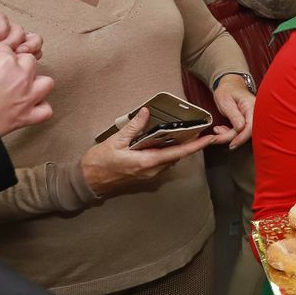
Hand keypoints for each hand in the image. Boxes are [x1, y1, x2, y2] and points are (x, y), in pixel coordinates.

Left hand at [0, 10, 41, 64]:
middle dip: (15, 42)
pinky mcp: (17, 53)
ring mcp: (12, 40)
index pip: (1, 21)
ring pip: (32, 38)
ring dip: (30, 47)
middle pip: (19, 30)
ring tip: (20, 56)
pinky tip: (23, 64)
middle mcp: (3, 28)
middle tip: (7, 52)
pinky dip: (32, 56)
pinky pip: (33, 51)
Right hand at [0, 47, 54, 135]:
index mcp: (2, 61)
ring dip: (35, 83)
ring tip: (20, 87)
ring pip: (46, 82)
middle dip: (18, 65)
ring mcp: (26, 97)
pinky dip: (40, 109)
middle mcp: (19, 76)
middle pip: (29, 61)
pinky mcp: (26, 117)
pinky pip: (46, 110)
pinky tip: (28, 107)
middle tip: (3, 74)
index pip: (7, 49)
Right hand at [82, 108, 222, 196]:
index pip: (178, 153)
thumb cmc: (98, 163)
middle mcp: (152, 170)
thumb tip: (146, 112)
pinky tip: (167, 141)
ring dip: (179, 148)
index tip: (209, 138)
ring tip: (188, 133)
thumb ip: (133, 127)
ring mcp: (148, 174)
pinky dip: (168, 152)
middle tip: (201, 131)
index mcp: (147, 162)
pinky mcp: (144, 174)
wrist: (86, 182)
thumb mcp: (115, 141)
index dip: (195, 146)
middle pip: (177, 156)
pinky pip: (161, 162)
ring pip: (170, 159)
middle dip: (191, 145)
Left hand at [213, 74, 256, 147]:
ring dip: (229, 135)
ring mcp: (252, 117)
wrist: (229, 86)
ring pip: (243, 133)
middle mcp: (255, 112)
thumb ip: (234, 115)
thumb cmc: (227, 91)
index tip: (232, 144)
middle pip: (248, 131)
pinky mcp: (248, 121)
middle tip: (216, 138)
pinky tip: (222, 129)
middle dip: (231, 137)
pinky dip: (230, 133)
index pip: (251, 126)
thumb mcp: (226, 102)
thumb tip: (241, 129)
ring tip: (217, 130)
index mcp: (252, 105)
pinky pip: (241, 131)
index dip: (242, 137)